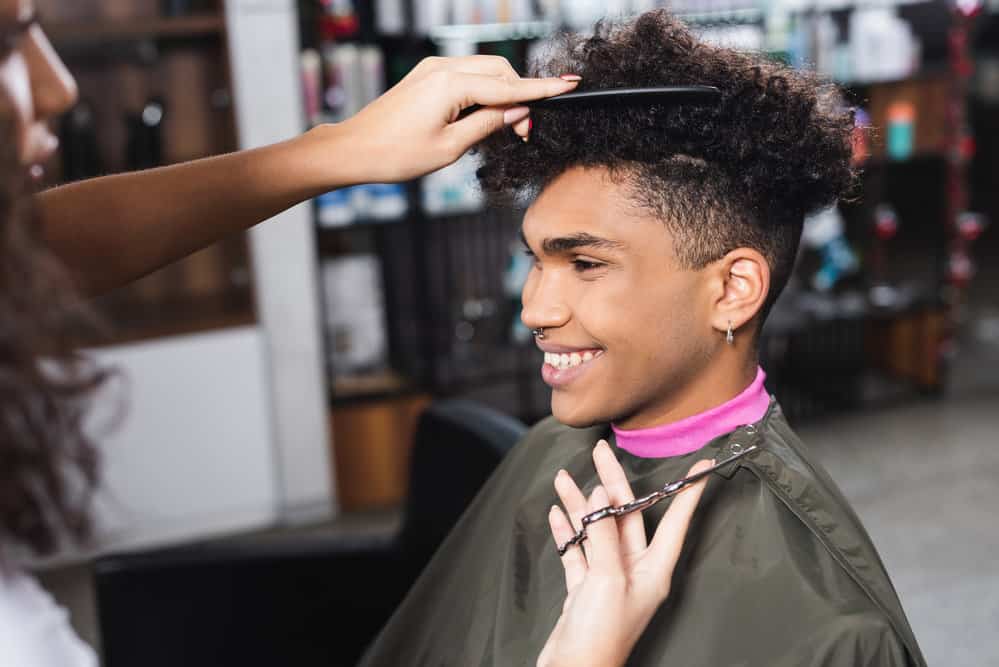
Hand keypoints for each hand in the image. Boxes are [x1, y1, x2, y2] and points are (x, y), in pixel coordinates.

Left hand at [328, 55, 579, 182]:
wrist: (353, 149)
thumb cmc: (396, 154)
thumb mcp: (450, 147)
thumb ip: (488, 125)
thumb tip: (517, 112)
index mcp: (451, 84)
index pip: (508, 85)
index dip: (542, 88)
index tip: (570, 84)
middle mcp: (442, 68)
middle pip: (499, 71)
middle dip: (520, 95)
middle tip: (526, 132)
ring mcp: (432, 69)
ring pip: (484, 72)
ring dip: (502, 94)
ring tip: (507, 128)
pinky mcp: (426, 77)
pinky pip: (466, 76)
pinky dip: (483, 92)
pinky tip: (484, 117)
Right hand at [537, 441, 713, 666]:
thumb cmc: (600, 634)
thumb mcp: (607, 577)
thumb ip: (604, 533)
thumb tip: (602, 495)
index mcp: (653, 570)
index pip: (675, 522)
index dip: (688, 492)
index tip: (700, 465)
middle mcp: (634, 571)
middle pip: (626, 517)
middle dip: (611, 483)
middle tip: (601, 452)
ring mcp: (608, 579)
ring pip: (596, 530)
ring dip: (580, 505)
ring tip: (563, 479)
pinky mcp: (585, 589)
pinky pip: (578, 551)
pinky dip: (567, 531)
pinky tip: (557, 514)